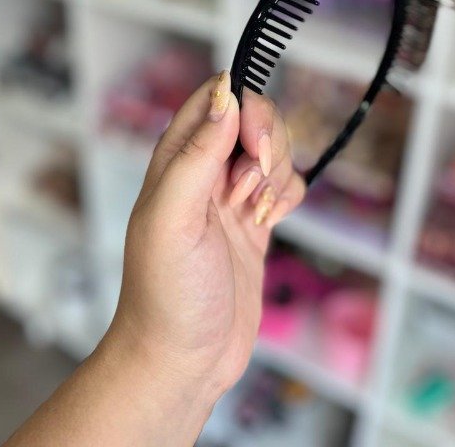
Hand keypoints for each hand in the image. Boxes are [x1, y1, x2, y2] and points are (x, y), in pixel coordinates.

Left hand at [108, 70, 305, 403]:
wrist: (184, 359)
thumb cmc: (166, 293)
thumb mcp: (173, 218)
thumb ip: (197, 153)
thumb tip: (226, 94)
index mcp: (175, 158)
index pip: (214, 97)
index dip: (243, 108)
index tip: (253, 146)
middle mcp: (204, 169)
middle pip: (252, 117)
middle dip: (266, 144)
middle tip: (249, 189)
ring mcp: (231, 194)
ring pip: (274, 149)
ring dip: (277, 175)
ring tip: (254, 214)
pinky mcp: (255, 220)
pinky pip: (286, 184)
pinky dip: (288, 196)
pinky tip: (269, 223)